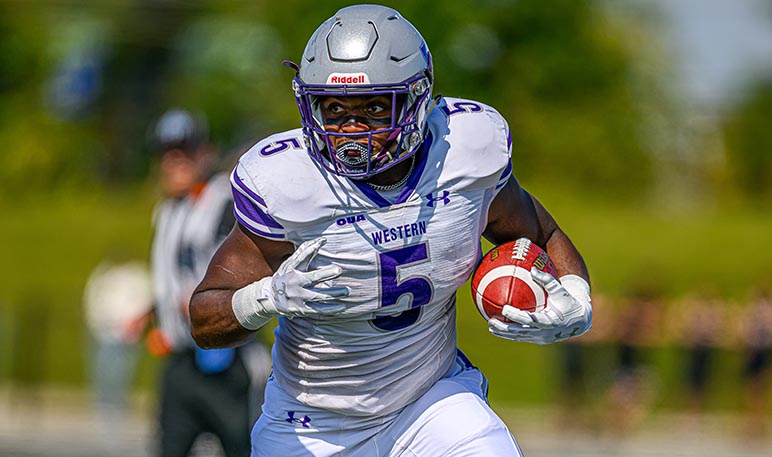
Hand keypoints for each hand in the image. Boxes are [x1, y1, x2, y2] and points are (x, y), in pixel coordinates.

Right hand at [232, 237, 349, 328]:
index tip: (323, 240)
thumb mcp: (290, 264)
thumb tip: (322, 240)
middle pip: (312, 278)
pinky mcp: (302, 309)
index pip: (302, 257)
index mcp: (292, 270)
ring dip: (334, 294)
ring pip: (319, 296)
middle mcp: (295, 283)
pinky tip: (342, 307)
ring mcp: (298, 297)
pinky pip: (318, 310)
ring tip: (347, 291)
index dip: (311, 248)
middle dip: (325, 274)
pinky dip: (331, 309)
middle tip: (339, 270)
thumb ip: (304, 253)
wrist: (269, 298)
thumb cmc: (285, 276)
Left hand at [488, 268, 591, 344]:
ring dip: (504, 333)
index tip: (504, 308)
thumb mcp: (559, 289)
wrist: (580, 320)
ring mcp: (542, 338)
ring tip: (491, 327)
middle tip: (491, 321)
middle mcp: (545, 332)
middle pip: (520, 332)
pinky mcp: (540, 340)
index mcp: (549, 321)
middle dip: (504, 328)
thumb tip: (532, 269)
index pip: (529, 319)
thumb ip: (546, 280)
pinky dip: (511, 334)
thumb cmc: (568, 300)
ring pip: (519, 337)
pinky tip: (499, 329)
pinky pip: (523, 337)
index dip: (516, 315)